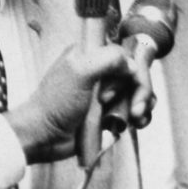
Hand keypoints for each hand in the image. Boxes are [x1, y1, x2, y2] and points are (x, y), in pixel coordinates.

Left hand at [5, 43, 154, 163]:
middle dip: (141, 91)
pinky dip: (140, 117)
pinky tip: (135, 124)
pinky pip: (134, 111)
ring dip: (142, 105)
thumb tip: (132, 64)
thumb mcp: (79, 71)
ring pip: (138, 92)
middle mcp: (100, 71)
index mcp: (91, 54)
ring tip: (134, 119)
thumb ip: (108, 58)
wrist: (45, 136)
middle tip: (134, 109)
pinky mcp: (109, 112)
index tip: (128, 82)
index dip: (133, 69)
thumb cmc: (55, 103)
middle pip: (137, 73)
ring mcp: (106, 93)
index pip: (128, 53)